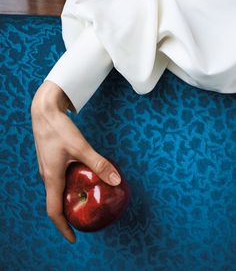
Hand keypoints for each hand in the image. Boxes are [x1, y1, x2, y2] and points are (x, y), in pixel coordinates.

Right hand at [31, 81, 120, 243]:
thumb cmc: (59, 129)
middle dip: (68, 214)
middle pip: (56, 203)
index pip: (53, 211)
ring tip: (85, 201)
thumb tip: (116, 180)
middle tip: (84, 219)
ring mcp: (47, 168)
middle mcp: (47, 176)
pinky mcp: (50, 160)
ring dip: (69, 199)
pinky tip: (81, 179)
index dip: (63, 227)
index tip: (73, 238)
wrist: (44, 111)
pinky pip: (58, 180)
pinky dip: (69, 186)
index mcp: (51, 177)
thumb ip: (99, 164)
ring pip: (57, 190)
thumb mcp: (81, 147)